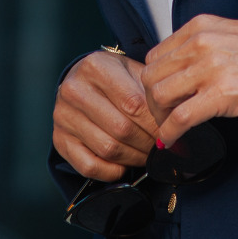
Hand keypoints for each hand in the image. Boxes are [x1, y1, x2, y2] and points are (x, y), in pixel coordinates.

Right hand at [53, 49, 163, 181]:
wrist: (82, 81)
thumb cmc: (115, 79)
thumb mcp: (134, 72)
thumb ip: (152, 93)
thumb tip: (177, 122)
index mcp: (95, 66)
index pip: (133, 104)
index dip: (156, 124)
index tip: (170, 132)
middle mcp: (74, 90)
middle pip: (121, 129)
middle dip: (147, 143)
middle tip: (161, 146)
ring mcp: (63, 116)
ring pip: (107, 149)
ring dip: (134, 158)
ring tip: (146, 153)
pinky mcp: (59, 139)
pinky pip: (89, 166)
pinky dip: (111, 171)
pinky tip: (123, 164)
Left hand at [141, 15, 237, 145]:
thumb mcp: (234, 37)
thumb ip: (205, 48)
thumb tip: (185, 73)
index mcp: (201, 27)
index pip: (156, 55)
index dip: (156, 81)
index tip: (162, 97)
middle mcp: (200, 43)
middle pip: (151, 76)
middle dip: (153, 101)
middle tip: (163, 116)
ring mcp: (210, 68)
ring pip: (159, 95)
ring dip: (160, 118)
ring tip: (171, 128)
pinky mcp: (222, 94)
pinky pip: (180, 117)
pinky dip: (171, 133)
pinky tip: (175, 140)